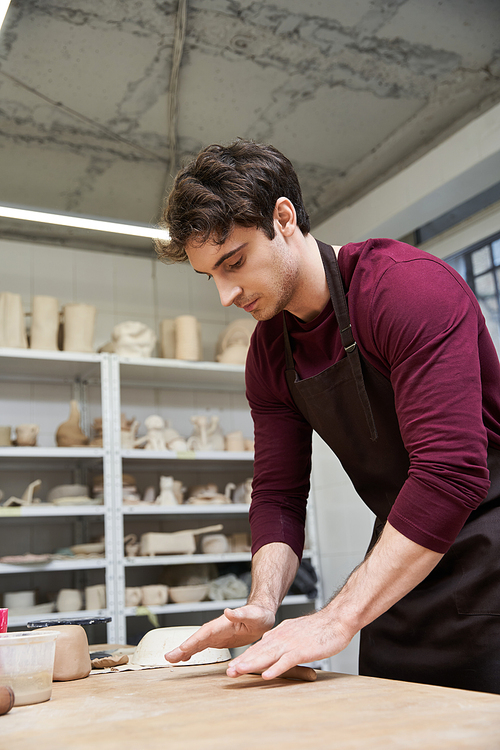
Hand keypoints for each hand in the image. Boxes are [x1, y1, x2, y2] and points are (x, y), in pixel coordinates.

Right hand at [164, 604, 274, 662]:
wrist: (262, 615)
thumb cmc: (259, 614)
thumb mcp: (253, 615)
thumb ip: (240, 613)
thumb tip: (228, 611)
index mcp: (221, 624)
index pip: (203, 634)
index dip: (192, 642)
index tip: (181, 650)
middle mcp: (216, 630)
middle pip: (195, 640)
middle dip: (182, 649)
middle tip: (168, 658)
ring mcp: (216, 635)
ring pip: (196, 644)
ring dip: (184, 651)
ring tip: (171, 660)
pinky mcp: (219, 640)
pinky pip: (202, 647)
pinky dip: (192, 652)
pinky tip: (185, 658)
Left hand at [226, 609, 351, 678]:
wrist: (336, 620)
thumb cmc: (319, 628)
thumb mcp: (295, 631)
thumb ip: (283, 638)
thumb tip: (272, 646)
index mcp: (280, 634)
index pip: (259, 647)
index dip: (245, 656)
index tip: (233, 665)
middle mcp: (282, 637)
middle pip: (259, 651)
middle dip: (243, 662)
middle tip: (229, 672)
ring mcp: (291, 643)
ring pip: (268, 655)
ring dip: (253, 664)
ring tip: (239, 671)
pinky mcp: (302, 650)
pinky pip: (287, 661)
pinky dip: (276, 668)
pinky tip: (267, 675)